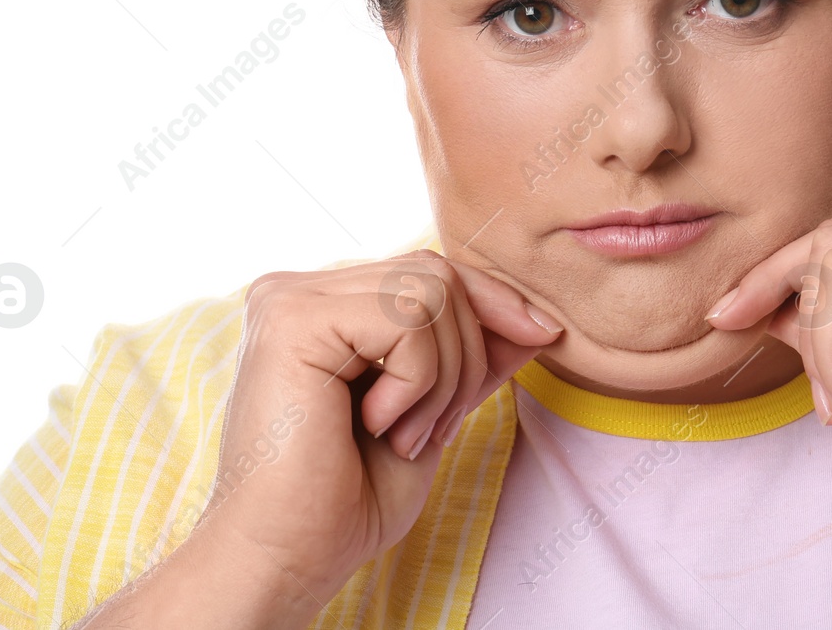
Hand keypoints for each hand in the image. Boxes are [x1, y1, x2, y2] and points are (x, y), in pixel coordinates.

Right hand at [193, 251, 563, 610]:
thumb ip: (470, 359)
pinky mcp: (292, 318)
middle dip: (466, 356)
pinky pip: (406, 319)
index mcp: (325, 306)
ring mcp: (290, 299)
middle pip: (437, 274)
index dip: (494, 301)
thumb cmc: (346, 502)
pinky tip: (377, 424)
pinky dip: (417, 381)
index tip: (544, 334)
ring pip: (430, 292)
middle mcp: (300, 290)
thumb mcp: (431, 415)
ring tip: (403, 435)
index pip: (431, 273)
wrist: (287, 559)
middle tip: (431, 431)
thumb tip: (536, 320)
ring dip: (441, 378)